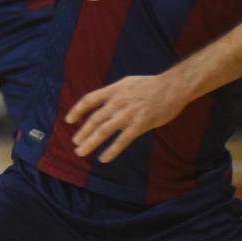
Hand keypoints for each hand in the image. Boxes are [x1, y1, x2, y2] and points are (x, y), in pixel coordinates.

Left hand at [66, 72, 188, 162]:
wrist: (172, 87)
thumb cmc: (152, 84)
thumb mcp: (128, 82)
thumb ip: (115, 92)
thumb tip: (104, 100)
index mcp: (114, 90)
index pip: (89, 100)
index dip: (77, 110)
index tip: (68, 120)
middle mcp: (117, 103)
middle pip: (94, 119)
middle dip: (82, 132)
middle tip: (75, 143)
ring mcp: (127, 115)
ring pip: (103, 131)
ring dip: (90, 143)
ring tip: (81, 152)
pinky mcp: (139, 126)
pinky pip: (121, 141)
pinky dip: (111, 151)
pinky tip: (103, 158)